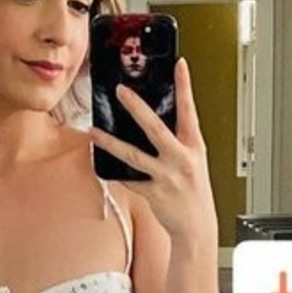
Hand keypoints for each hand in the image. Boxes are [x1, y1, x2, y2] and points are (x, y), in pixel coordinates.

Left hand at [88, 58, 217, 250]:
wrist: (197, 228)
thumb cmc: (194, 194)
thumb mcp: (194, 162)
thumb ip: (178, 142)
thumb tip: (154, 123)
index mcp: (194, 147)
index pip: (189, 111)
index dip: (185, 86)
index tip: (179, 64)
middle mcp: (181, 159)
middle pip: (155, 127)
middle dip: (136, 107)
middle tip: (120, 91)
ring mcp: (167, 177)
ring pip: (133, 155)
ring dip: (110, 142)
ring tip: (95, 132)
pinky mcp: (154, 194)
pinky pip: (130, 179)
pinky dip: (116, 173)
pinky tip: (104, 164)